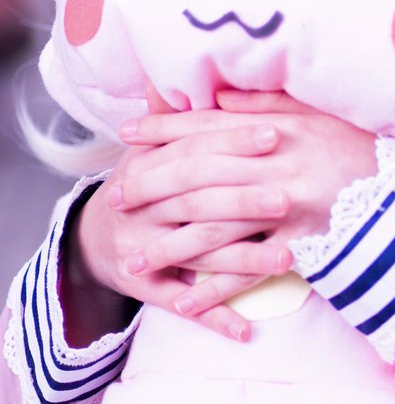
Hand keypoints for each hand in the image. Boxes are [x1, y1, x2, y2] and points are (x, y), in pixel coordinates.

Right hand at [70, 106, 287, 341]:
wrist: (95, 238)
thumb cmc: (142, 180)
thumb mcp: (151, 144)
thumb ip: (178, 114)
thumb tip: (195, 72)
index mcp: (148, 165)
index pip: (194, 150)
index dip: (233, 140)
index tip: (276, 132)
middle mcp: (144, 208)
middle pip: (198, 202)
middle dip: (243, 200)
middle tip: (289, 197)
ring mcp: (145, 250)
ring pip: (197, 255)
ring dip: (243, 261)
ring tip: (288, 258)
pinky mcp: (147, 289)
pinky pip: (183, 305)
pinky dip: (214, 318)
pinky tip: (247, 331)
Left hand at [109, 90, 377, 324]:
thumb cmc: (361, 147)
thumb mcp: (318, 112)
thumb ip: (268, 102)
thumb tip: (219, 95)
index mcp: (278, 127)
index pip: (208, 126)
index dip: (164, 129)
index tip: (127, 134)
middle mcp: (276, 166)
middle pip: (201, 175)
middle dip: (153, 186)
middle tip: (116, 198)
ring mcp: (287, 208)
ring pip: (217, 226)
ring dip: (172, 242)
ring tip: (136, 256)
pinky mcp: (300, 245)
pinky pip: (250, 269)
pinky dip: (216, 286)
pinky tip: (183, 298)